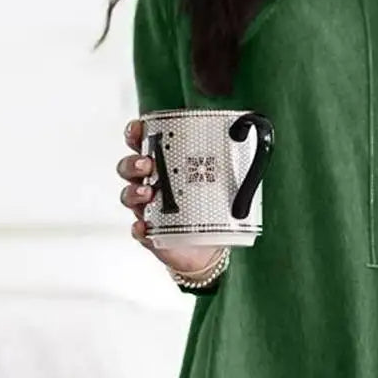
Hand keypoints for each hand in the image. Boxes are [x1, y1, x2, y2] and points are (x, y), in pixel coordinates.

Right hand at [117, 119, 222, 274]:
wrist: (208, 248)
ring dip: (133, 191)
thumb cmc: (210, 212)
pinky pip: (138, 231)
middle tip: (148, 164)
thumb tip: (248, 137)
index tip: (138, 128)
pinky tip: (144, 227)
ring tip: (147, 192)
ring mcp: (148, 210)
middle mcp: (151, 186)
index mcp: (165, 168)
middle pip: (129, 168)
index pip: (143, 145)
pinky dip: (139, 229)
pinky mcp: (151, 235)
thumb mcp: (221, 185)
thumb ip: (230, 164)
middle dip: (133, 162)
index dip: (135, 134)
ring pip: (128, 196)